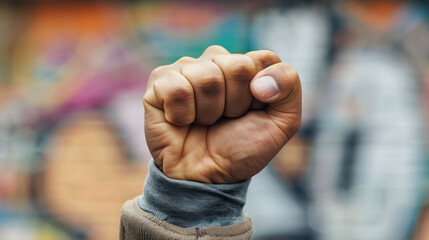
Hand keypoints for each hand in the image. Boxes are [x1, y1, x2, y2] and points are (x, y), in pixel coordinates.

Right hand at [143, 46, 301, 182]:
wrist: (207, 177)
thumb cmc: (241, 148)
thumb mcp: (282, 123)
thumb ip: (290, 87)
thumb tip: (260, 79)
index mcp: (244, 65)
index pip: (263, 59)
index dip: (262, 93)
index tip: (253, 112)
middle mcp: (214, 62)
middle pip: (236, 66)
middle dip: (236, 104)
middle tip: (225, 119)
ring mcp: (185, 69)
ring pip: (206, 78)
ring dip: (209, 112)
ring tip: (203, 122)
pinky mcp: (159, 83)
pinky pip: (177, 89)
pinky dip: (183, 115)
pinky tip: (181, 121)